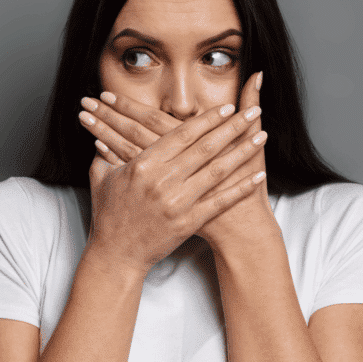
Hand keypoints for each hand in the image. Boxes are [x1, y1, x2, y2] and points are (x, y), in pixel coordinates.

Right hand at [80, 88, 267, 273]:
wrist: (116, 254)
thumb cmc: (108, 215)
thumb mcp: (101, 178)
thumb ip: (105, 152)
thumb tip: (103, 132)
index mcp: (143, 164)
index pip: (182, 134)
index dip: (207, 119)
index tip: (226, 107)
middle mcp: (163, 180)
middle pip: (205, 147)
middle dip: (232, 127)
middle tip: (252, 112)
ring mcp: (177, 202)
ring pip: (217, 170)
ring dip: (242, 151)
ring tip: (261, 136)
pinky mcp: (188, 222)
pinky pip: (220, 202)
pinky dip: (241, 188)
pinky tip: (258, 176)